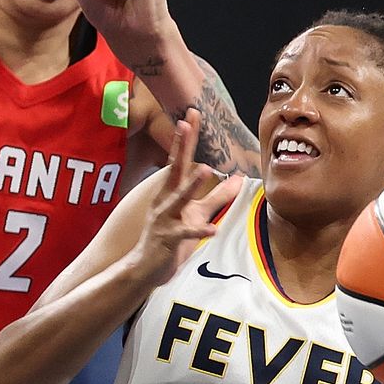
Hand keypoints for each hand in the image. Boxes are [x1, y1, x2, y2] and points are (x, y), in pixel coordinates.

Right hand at [124, 111, 241, 288]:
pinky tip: (212, 229)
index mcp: (171, 192)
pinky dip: (199, 230)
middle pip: (175, 168)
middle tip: (185, 123)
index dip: (186, 138)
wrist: (144, 268)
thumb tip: (239, 179)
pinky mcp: (168, 239)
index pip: (180, 159)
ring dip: (191, 184)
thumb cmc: (169, 239)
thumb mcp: (196, 214)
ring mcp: (165, 219)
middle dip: (181, 145)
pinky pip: (185, 233)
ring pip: (179, 198)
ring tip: (204, 170)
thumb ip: (217, 197)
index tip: (191, 114)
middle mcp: (165, 200)